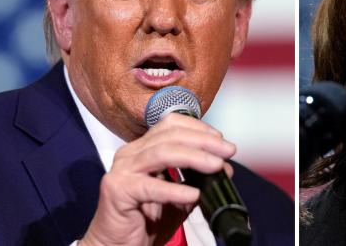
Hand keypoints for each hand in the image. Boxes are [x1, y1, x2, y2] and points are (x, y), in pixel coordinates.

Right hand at [79, 113, 235, 245]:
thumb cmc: (146, 221)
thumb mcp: (180, 197)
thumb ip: (199, 180)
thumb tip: (225, 166)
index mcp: (143, 149)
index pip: (171, 124)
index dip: (198, 128)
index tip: (221, 139)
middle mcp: (130, 154)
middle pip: (170, 135)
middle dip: (203, 141)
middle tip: (227, 150)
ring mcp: (122, 170)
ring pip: (162, 154)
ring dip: (194, 157)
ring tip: (216, 166)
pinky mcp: (117, 191)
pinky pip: (151, 187)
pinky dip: (175, 190)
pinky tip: (193, 194)